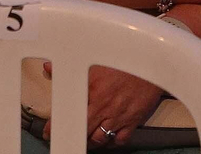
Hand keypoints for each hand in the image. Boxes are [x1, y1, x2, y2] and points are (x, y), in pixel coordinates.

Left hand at [39, 64, 162, 146]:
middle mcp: (103, 107)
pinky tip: (108, 138)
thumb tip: (49, 67)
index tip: (49, 133)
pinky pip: (120, 140)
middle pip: (83, 130)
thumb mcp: (95, 58)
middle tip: (67, 138)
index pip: (69, 113)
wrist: (151, 61)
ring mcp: (118, 116)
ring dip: (91, 141)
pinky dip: (112, 142)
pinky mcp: (133, 121)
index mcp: (92, 91)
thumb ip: (71, 65)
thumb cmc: (124, 58)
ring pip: (100, 139)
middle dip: (74, 136)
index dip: (56, 126)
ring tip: (85, 139)